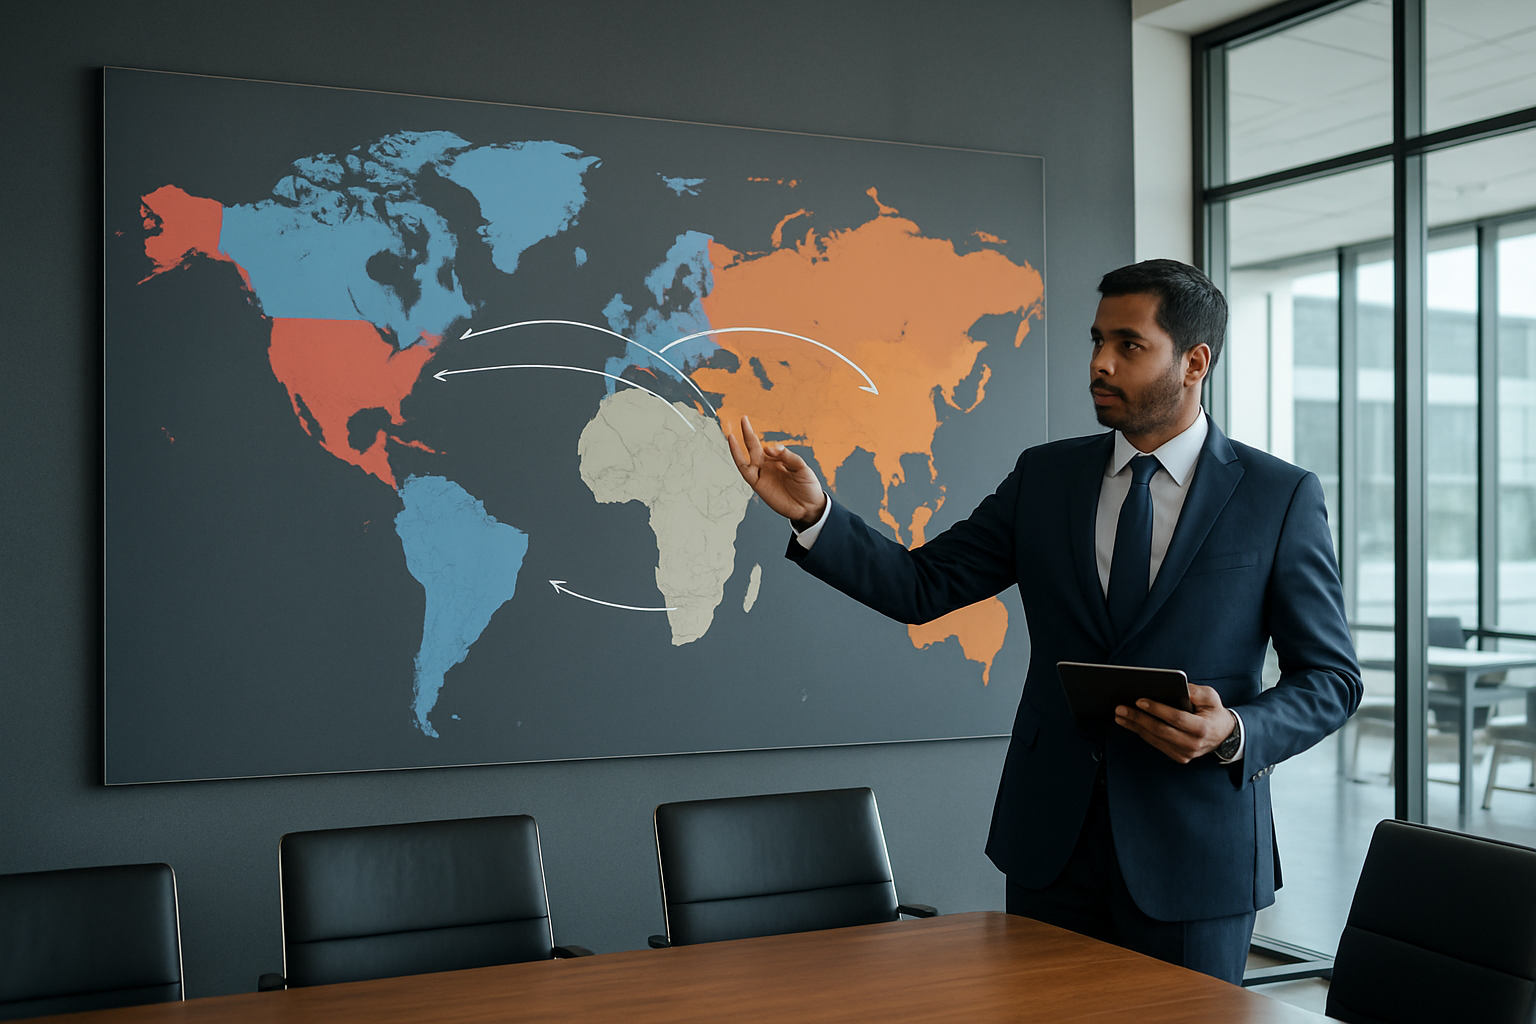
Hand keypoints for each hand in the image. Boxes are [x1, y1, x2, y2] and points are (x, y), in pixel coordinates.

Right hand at [724, 415, 826, 525]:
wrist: (809, 507)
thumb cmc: (808, 487)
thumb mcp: (802, 468)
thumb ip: (787, 456)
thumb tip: (769, 448)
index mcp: (779, 460)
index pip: (768, 446)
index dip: (767, 442)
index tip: (764, 441)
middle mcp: (768, 465)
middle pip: (754, 446)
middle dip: (747, 433)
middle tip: (743, 419)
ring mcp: (762, 474)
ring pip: (746, 457)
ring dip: (738, 446)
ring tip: (731, 434)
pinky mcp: (757, 484)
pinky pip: (744, 471)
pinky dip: (738, 460)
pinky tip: (735, 450)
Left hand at [1114, 685, 1234, 763]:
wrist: (1224, 735)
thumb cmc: (1214, 712)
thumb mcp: (1211, 697)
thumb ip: (1196, 691)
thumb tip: (1177, 687)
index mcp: (1203, 728)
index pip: (1175, 718)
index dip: (1156, 709)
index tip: (1139, 700)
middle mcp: (1193, 744)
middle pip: (1160, 730)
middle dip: (1138, 718)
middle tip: (1120, 708)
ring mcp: (1185, 753)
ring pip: (1155, 739)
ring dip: (1135, 726)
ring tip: (1120, 715)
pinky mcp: (1178, 757)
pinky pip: (1156, 744)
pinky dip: (1141, 733)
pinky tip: (1130, 724)